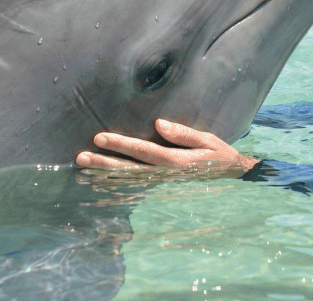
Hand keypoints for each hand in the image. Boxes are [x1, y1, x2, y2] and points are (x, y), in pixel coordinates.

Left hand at [75, 119, 258, 177]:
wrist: (232, 177)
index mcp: (176, 161)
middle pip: (128, 169)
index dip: (120, 144)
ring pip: (128, 180)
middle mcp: (165, 175)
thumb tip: (158, 124)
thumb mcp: (207, 139)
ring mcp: (162, 184)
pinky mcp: (161, 186)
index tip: (99, 137)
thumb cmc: (219, 154)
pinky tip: (101, 182)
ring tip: (83, 170)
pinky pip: (135, 187)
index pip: (142, 151)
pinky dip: (116, 186)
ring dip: (105, 175)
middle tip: (80, 158)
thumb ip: (183, 133)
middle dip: (103, 163)